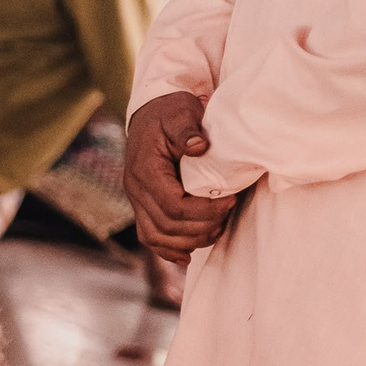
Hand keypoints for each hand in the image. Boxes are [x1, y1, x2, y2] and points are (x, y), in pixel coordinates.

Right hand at [125, 90, 237, 262]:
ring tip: (215, 229)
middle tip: (228, 212)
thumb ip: (187, 130)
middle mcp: (136, 190)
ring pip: (157, 237)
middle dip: (202, 226)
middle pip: (167, 226)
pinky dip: (169, 249)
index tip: (230, 200)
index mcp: (145, 171)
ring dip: (189, 240)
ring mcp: (137, 200)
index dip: (204, 211)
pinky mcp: (143, 205)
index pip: (173, 206)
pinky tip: (188, 254)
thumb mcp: (180, 112)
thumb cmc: (169, 111)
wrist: (151, 112)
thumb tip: (198, 146)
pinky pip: (150, 236)